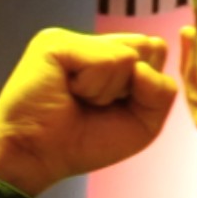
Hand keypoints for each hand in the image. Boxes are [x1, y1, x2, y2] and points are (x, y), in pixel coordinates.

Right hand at [0, 28, 180, 194]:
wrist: (34, 157)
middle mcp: (91, 42)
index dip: (145, 87)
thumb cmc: (81, 143)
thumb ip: (162, 91)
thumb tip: (139, 63)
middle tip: (95, 105)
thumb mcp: (143, 123)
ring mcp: (72, 40)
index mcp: (109, 56)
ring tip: (77, 100)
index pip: (156, 50)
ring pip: (128, 56)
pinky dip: (93, 87)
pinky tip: (66, 92)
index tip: (112, 108)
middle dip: (132, 87)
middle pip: (149, 46)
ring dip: (107, 91)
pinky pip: (106, 60)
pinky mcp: (55, 43)